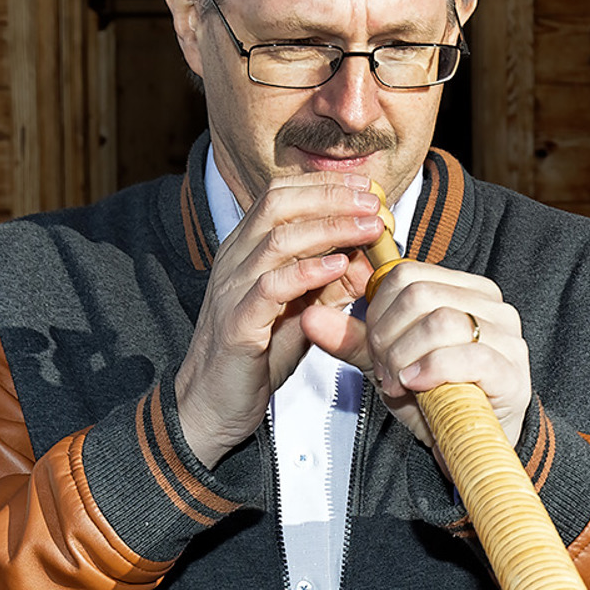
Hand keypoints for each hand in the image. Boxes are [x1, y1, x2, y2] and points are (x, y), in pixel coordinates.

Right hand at [174, 173, 381, 466]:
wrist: (213, 404)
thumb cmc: (260, 353)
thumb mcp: (303, 310)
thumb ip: (331, 283)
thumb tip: (369, 260)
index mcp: (247, 249)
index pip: (281, 195)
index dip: (326, 185)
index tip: (369, 188)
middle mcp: (235, 260)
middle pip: (279, 205)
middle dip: (332, 197)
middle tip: (375, 202)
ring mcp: (232, 289)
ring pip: (277, 240)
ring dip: (330, 228)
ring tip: (368, 227)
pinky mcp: (237, 324)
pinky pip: (270, 287)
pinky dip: (307, 272)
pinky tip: (339, 266)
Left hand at [302, 259, 531, 464]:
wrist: (470, 446)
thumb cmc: (437, 398)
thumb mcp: (388, 362)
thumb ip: (354, 339)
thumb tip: (311, 316)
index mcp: (464, 290)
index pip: (408, 273)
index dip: (377, 309)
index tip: (375, 345)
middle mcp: (491, 305)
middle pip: (420, 294)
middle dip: (387, 335)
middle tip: (384, 369)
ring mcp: (506, 336)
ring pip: (440, 321)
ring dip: (406, 355)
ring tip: (400, 381)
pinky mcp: (511, 370)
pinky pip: (464, 356)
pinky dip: (431, 370)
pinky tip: (418, 384)